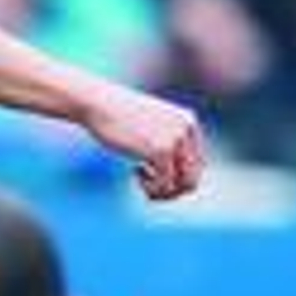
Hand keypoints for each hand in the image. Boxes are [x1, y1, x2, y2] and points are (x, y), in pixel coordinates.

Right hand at [81, 83, 203, 201]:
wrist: (98, 102)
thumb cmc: (118, 117)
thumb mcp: (150, 127)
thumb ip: (168, 145)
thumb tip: (182, 183)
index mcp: (188, 122)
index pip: (197, 165)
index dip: (176, 178)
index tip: (153, 175)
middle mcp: (187, 129)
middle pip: (193, 178)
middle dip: (171, 190)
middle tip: (149, 187)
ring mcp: (176, 138)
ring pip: (183, 186)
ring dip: (162, 192)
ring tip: (141, 181)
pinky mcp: (161, 149)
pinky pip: (165, 185)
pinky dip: (151, 188)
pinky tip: (134, 170)